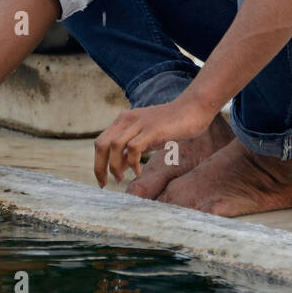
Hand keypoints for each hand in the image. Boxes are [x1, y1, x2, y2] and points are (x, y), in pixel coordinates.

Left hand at [93, 96, 218, 186]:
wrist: (193, 108)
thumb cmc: (171, 125)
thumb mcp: (146, 138)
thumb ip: (130, 150)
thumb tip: (117, 168)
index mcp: (123, 120)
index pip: (101, 142)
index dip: (97, 163)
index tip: (102, 180)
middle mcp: (127, 120)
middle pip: (101, 144)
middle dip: (99, 167)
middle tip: (105, 184)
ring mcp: (139, 123)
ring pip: (114, 146)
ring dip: (114, 166)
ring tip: (122, 178)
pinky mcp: (152, 130)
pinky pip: (133, 148)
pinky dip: (133, 163)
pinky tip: (139, 172)